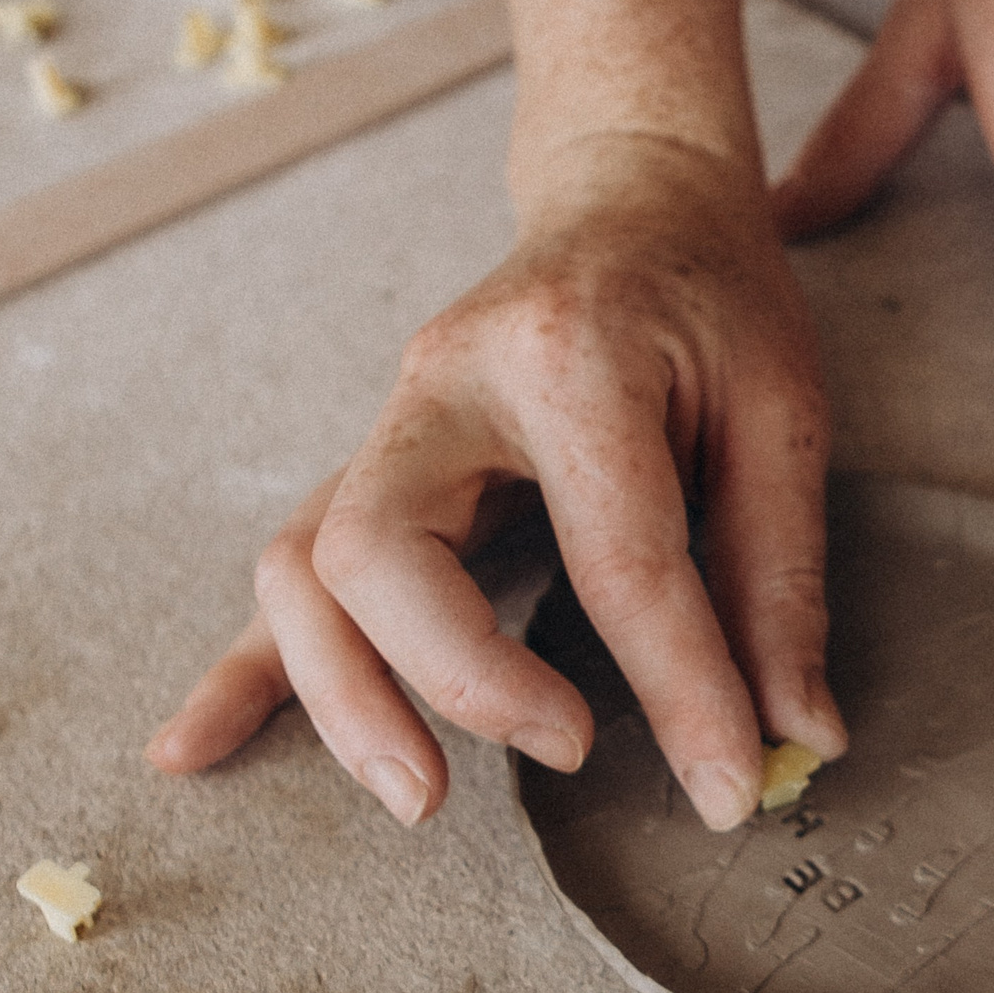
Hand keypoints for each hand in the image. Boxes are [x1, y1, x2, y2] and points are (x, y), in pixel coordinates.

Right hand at [148, 134, 847, 829]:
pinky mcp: (372, 462)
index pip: (615, 555)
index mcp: (571, 355)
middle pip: (382, 550)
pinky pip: (287, 569)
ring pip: (306, 569)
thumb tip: (798, 735)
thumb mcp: (782, 413)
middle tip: (568, 754)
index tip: (725, 792)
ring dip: (344, 695)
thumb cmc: (714, 299)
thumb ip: (779, 578)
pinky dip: (247, 670)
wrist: (629, 195)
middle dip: (459, 678)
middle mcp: (447, 382)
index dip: (676, 690)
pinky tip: (194, 750)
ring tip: (423, 797)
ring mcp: (390, 421)